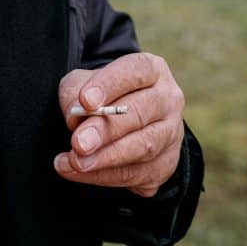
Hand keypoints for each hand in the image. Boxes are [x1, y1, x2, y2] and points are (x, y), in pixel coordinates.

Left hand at [54, 53, 184, 196]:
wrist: (121, 122)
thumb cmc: (101, 95)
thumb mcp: (83, 83)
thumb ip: (76, 93)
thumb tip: (75, 115)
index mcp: (152, 70)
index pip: (135, 72)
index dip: (109, 85)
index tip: (85, 101)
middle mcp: (168, 99)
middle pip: (139, 113)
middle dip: (106, 130)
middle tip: (78, 143)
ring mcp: (171, 134)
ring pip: (142, 148)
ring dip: (105, 158)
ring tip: (75, 161)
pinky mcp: (166, 165)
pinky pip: (136, 174)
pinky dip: (104, 176)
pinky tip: (78, 172)